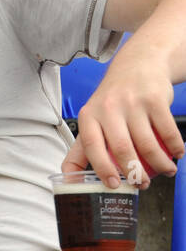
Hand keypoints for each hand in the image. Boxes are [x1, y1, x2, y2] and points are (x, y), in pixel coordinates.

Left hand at [64, 57, 183, 188]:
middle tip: (144, 184)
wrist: (138, 66)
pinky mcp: (154, 100)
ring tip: (167, 171)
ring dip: (161, 164)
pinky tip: (178, 154)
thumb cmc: (113, 100)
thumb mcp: (93, 117)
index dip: (101, 169)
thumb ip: (86, 145)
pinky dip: (176, 147)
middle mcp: (107, 108)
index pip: (91, 147)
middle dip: (135, 174)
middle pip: (121, 149)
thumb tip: (73, 179)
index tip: (114, 185)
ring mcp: (132, 103)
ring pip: (148, 144)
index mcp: (89, 116)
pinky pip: (168, 131)